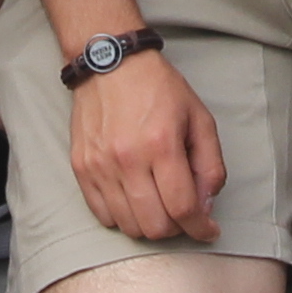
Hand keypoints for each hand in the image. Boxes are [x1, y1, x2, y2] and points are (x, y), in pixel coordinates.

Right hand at [65, 43, 225, 243]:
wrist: (109, 62)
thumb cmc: (158, 87)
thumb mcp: (199, 118)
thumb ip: (210, 164)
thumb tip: (205, 206)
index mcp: (161, 144)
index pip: (182, 208)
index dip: (201, 228)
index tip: (208, 230)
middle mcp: (127, 159)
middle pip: (154, 226)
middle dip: (176, 228)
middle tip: (182, 212)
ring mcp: (100, 165)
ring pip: (128, 226)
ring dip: (149, 224)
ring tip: (158, 204)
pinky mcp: (81, 167)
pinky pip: (102, 215)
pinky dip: (122, 217)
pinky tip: (134, 199)